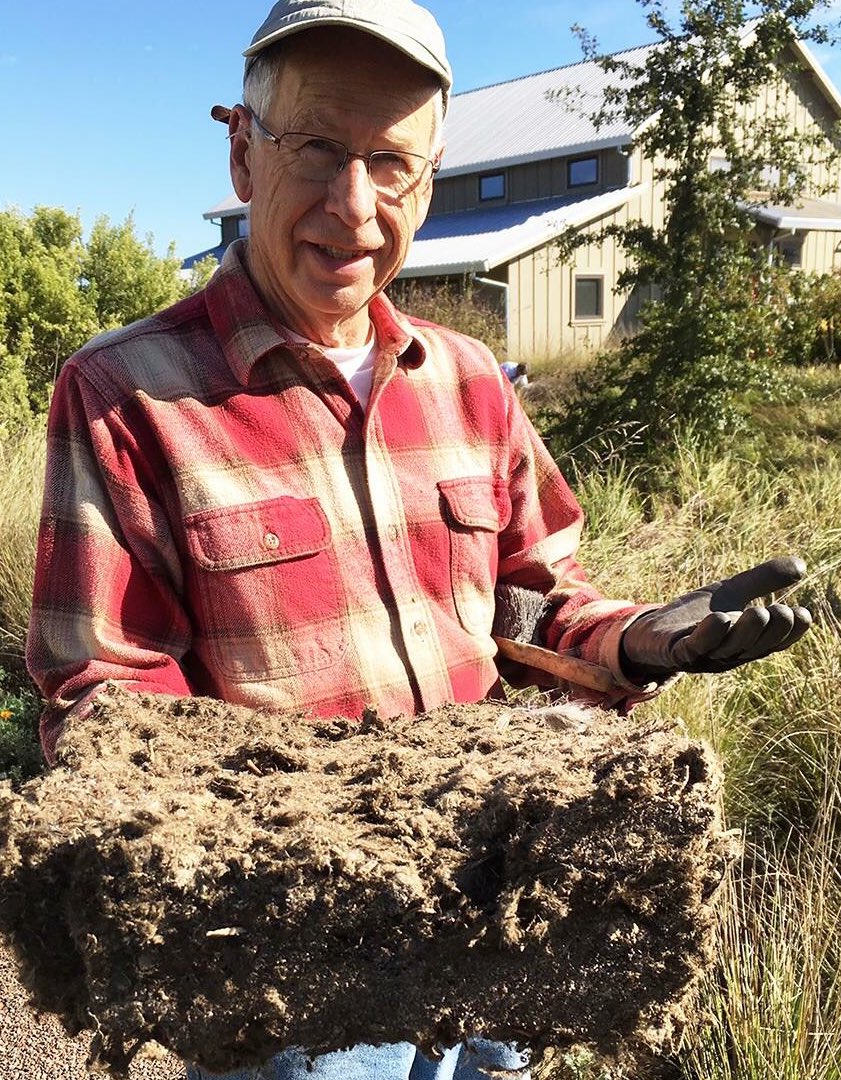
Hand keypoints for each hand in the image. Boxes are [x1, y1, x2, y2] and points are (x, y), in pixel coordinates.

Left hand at [619, 557, 811, 680]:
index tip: (803, 614)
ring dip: (744, 632)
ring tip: (758, 612)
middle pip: (754, 647)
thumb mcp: (731, 593)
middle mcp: (727, 654)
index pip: (773, 642)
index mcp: (745, 643)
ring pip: (728, 648)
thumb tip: (802, 565)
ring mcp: (702, 656)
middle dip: (770, 631)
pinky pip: (693, 647)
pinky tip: (718, 619)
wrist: (651, 631)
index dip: (790, 632)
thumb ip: (762, 580)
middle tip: (781, 610)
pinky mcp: (677, 652)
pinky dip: (707, 635)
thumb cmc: (695, 615)